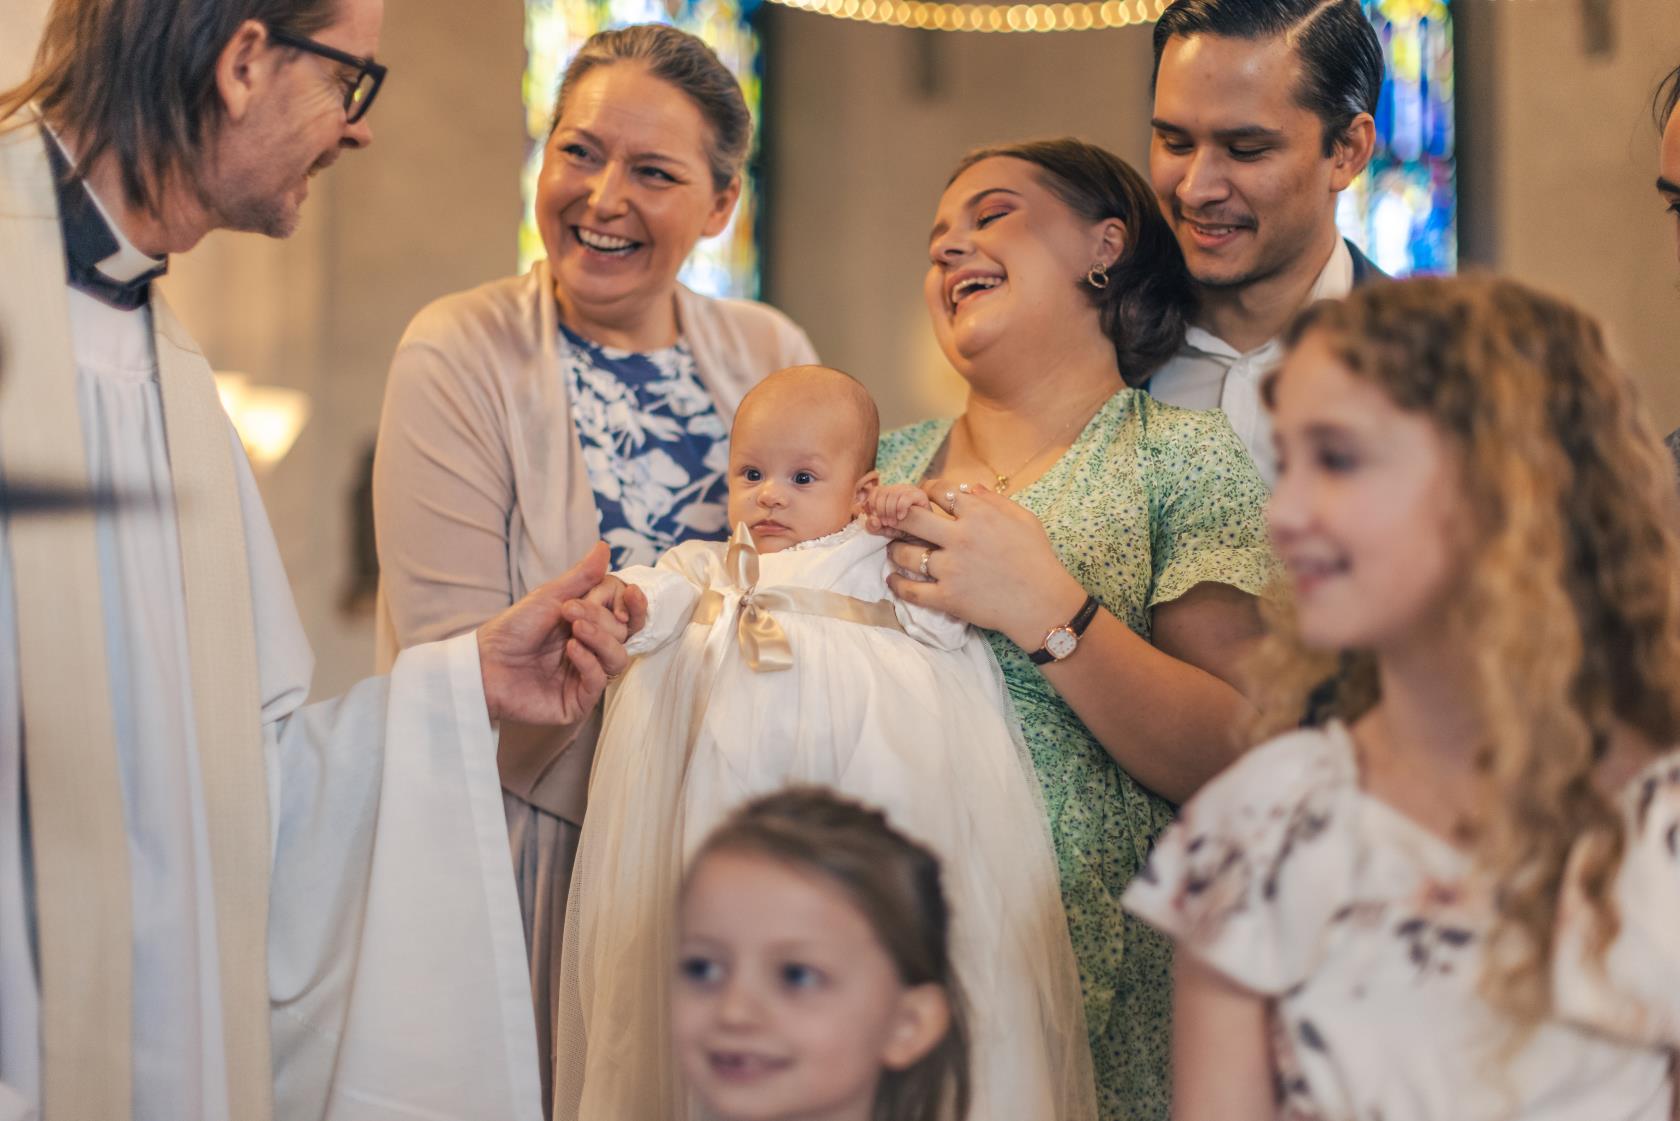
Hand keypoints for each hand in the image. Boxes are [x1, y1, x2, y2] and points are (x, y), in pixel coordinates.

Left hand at [477, 542, 636, 724]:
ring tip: (574, 629)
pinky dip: (588, 662)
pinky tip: (570, 650)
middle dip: (600, 617)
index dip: (632, 604)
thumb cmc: (513, 630)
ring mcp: (587, 676)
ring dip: (601, 638)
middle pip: (623, 633)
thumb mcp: (549, 597)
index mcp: (591, 625)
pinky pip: (599, 681)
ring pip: (618, 658)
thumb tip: (604, 546)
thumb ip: (582, 576)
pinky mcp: (578, 701)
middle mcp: (593, 650)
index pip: (628, 614)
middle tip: (570, 610)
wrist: (483, 663)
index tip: (629, 593)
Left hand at [865, 483, 931, 532]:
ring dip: (890, 511)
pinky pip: (906, 497)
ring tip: (893, 523)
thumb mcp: (886, 530)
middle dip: (881, 510)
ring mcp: (910, 490)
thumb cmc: (904, 532)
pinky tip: (901, 517)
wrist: (924, 538)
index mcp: (889, 494)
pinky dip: (901, 508)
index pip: (875, 491)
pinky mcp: (920, 495)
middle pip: (882, 492)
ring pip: (892, 494)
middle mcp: (899, 489)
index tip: (875, 518)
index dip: (872, 504)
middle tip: (886, 523)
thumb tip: (871, 520)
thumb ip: (875, 527)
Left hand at [884, 480, 1086, 650]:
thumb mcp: (1023, 519)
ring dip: (894, 549)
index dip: (925, 492)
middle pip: (911, 518)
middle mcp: (960, 538)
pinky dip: (896, 584)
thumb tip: (969, 487)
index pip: (939, 492)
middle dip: (897, 514)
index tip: (921, 498)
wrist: (1042, 603)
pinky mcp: (947, 597)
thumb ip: (994, 500)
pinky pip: (911, 590)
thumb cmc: (1037, 558)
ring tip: (893, 549)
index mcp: (979, 514)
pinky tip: (892, 579)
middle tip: (890, 518)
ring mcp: (951, 569)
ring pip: (906, 553)